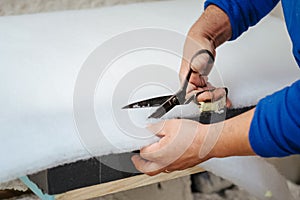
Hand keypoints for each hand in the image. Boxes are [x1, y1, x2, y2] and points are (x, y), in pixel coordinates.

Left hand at [132, 109, 255, 175]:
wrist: (209, 141)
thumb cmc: (193, 135)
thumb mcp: (170, 125)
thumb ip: (156, 127)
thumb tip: (149, 128)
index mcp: (159, 154)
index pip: (143, 152)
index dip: (140, 145)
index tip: (139, 141)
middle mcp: (165, 163)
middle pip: (147, 169)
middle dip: (139, 164)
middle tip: (136, 159)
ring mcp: (175, 166)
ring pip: (158, 170)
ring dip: (151, 165)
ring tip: (149, 158)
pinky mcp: (183, 165)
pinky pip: (169, 167)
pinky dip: (164, 163)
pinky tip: (166, 155)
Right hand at [179, 5, 231, 102]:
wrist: (203, 38)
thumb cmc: (197, 46)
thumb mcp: (198, 57)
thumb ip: (196, 67)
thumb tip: (195, 73)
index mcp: (185, 78)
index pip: (189, 95)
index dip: (200, 98)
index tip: (210, 95)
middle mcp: (189, 82)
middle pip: (198, 98)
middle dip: (210, 99)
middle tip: (221, 96)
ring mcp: (196, 81)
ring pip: (204, 95)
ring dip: (214, 99)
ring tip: (225, 98)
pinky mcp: (202, 80)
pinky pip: (208, 91)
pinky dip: (215, 94)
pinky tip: (223, 95)